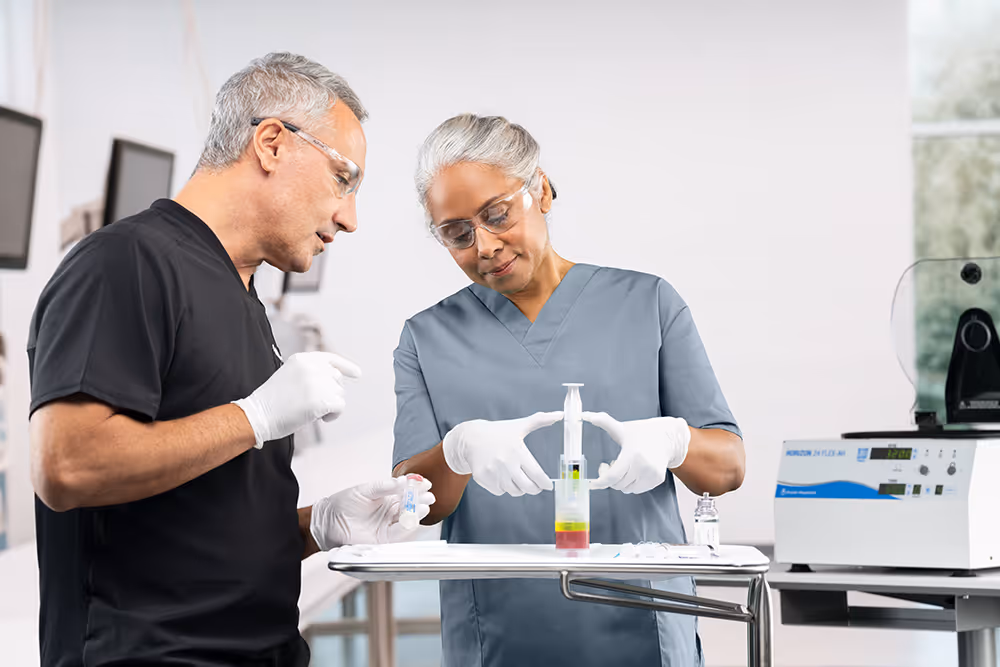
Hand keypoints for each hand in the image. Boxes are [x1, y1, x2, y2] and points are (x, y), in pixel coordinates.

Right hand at [233, 351, 361, 448]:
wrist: (257, 416)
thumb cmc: (271, 402)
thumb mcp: (290, 376)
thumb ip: (310, 373)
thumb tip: (336, 380)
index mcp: (301, 359)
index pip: (330, 359)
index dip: (345, 366)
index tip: (357, 374)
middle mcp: (311, 367)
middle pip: (337, 379)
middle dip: (331, 392)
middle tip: (313, 404)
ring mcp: (317, 383)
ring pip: (339, 394)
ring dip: (330, 405)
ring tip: (311, 411)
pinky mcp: (321, 401)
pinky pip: (340, 407)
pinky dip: (333, 415)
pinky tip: (320, 419)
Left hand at [309, 476, 434, 550]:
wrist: (327, 521)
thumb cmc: (343, 503)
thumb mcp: (365, 490)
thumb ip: (383, 487)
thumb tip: (401, 481)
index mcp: (387, 499)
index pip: (406, 493)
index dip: (416, 488)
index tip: (426, 483)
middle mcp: (389, 513)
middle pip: (410, 507)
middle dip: (421, 501)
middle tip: (428, 495)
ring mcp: (387, 527)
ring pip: (407, 520)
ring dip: (417, 513)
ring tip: (424, 505)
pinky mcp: (382, 540)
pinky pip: (398, 533)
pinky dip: (407, 525)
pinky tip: (413, 517)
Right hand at [443, 412, 562, 496]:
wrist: (471, 437)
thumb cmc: (498, 432)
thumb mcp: (519, 425)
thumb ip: (540, 420)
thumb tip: (560, 414)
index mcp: (517, 451)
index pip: (537, 474)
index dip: (545, 483)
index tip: (548, 486)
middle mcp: (506, 463)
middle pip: (528, 487)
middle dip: (535, 489)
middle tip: (536, 486)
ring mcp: (493, 472)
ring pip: (514, 491)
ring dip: (519, 488)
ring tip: (518, 479)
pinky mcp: (483, 478)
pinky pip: (500, 492)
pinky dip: (503, 488)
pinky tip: (502, 477)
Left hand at [583, 412, 690, 493]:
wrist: (667, 437)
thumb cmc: (642, 433)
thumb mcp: (622, 428)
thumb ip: (603, 421)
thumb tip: (586, 415)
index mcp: (632, 454)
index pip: (613, 476)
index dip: (600, 482)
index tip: (592, 484)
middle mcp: (643, 467)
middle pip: (618, 484)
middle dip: (609, 477)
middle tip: (608, 465)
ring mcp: (651, 475)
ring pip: (627, 489)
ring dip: (620, 482)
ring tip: (623, 467)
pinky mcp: (657, 480)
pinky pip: (637, 490)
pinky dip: (631, 484)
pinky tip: (632, 471)